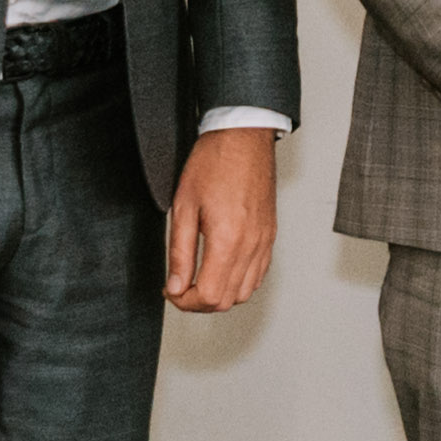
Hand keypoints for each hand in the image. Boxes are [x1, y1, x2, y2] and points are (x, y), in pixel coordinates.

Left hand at [163, 122, 281, 315]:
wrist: (243, 138)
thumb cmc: (213, 163)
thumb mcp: (183, 207)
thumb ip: (179, 252)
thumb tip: (175, 286)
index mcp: (227, 240)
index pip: (208, 296)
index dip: (184, 301)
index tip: (170, 290)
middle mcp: (251, 246)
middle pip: (227, 301)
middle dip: (198, 302)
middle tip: (179, 287)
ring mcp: (264, 242)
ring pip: (244, 293)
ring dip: (219, 295)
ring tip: (198, 279)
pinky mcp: (270, 236)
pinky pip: (258, 275)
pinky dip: (238, 282)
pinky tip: (221, 269)